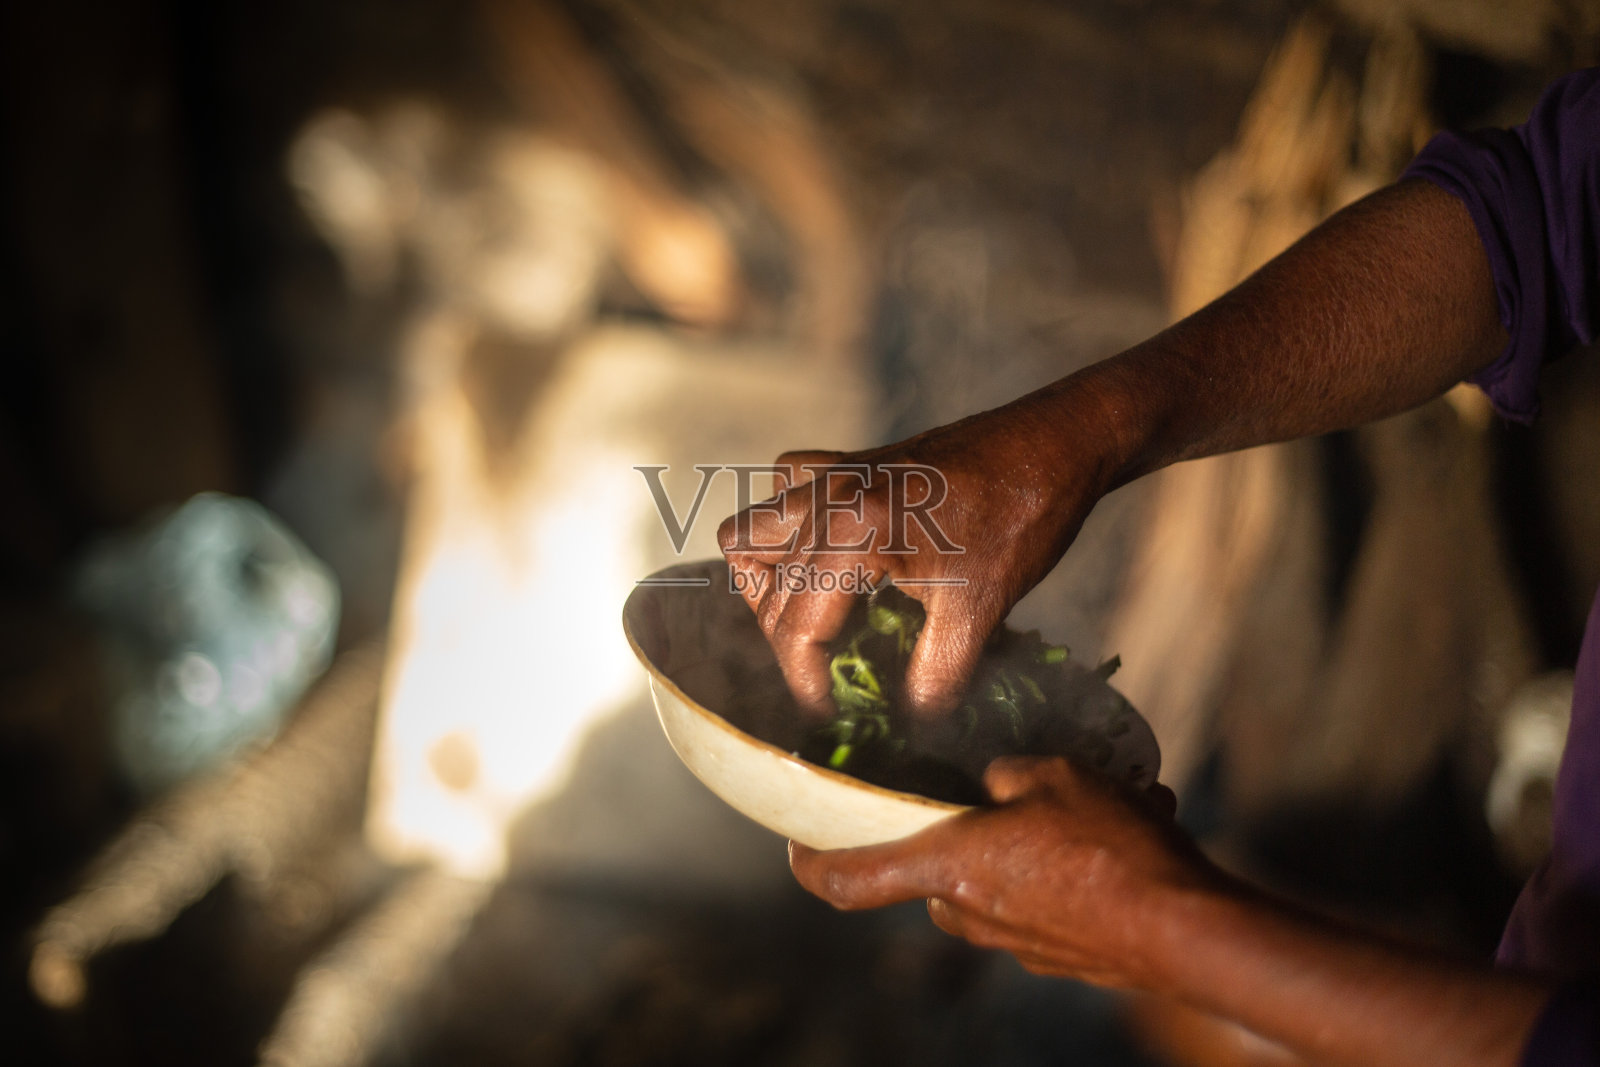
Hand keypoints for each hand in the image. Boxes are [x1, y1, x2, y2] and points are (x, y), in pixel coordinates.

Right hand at [716, 398, 1114, 717]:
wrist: (1054, 444)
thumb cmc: (1021, 518)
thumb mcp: (980, 609)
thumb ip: (936, 675)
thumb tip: (910, 723)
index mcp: (851, 533)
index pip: (796, 628)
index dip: (806, 683)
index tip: (829, 713)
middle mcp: (826, 497)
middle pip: (766, 588)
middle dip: (790, 644)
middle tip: (834, 674)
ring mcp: (832, 473)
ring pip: (750, 531)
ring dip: (768, 582)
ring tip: (813, 617)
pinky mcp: (848, 461)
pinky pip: (783, 490)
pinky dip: (786, 528)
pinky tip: (828, 557)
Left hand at [789, 756, 1210, 990]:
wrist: (1186, 931)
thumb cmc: (1111, 847)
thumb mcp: (1054, 776)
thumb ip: (1008, 775)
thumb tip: (997, 781)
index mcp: (948, 866)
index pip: (847, 881)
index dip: (811, 866)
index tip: (796, 849)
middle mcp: (966, 913)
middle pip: (929, 876)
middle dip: (953, 837)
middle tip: (992, 795)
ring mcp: (1011, 943)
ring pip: (987, 887)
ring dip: (1014, 852)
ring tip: (1078, 809)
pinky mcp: (1055, 956)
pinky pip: (1036, 905)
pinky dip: (1056, 876)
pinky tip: (1109, 842)